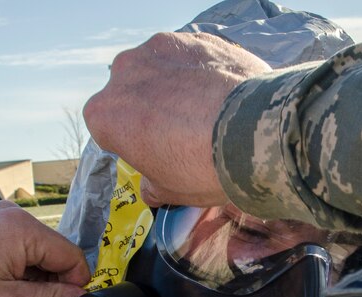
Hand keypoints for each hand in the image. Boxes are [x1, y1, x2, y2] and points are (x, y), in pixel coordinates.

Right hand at [84, 32, 270, 207]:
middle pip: (131, 92)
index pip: (108, 127)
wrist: (255, 133)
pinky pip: (193, 58)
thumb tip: (152, 186)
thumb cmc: (203, 167)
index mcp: (105, 114)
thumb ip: (152, 185)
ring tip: (206, 111)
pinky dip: (203, 72)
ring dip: (175, 86)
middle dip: (150, 108)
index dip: (131, 140)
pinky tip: (224, 94)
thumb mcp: (170, 192)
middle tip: (182, 132)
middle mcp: (125, 72)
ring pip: (161, 70)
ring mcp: (160, 49)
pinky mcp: (196, 38)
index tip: (153, 151)